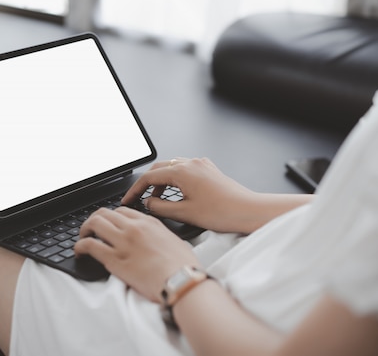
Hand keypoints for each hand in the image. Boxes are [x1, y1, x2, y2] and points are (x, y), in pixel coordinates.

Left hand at [74, 206, 198, 302]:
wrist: (181, 281)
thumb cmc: (183, 266)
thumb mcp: (175, 241)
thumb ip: (160, 236)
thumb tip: (155, 241)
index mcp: (149, 222)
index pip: (122, 211)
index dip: (111, 216)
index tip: (108, 224)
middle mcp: (134, 228)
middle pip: (105, 213)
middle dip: (94, 220)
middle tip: (91, 229)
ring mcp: (123, 242)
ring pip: (94, 224)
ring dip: (84, 229)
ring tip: (83, 237)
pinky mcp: (115, 260)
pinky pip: (90, 246)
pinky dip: (80, 246)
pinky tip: (79, 251)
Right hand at [121, 157, 258, 232]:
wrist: (248, 211)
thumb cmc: (223, 212)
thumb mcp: (185, 213)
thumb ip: (161, 208)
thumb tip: (148, 204)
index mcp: (182, 171)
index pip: (150, 177)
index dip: (135, 190)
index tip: (128, 200)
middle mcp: (191, 163)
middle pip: (159, 169)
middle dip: (147, 184)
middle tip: (139, 199)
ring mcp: (201, 165)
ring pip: (172, 168)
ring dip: (161, 182)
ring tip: (157, 200)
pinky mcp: (209, 170)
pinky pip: (185, 170)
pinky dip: (175, 180)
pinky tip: (176, 194)